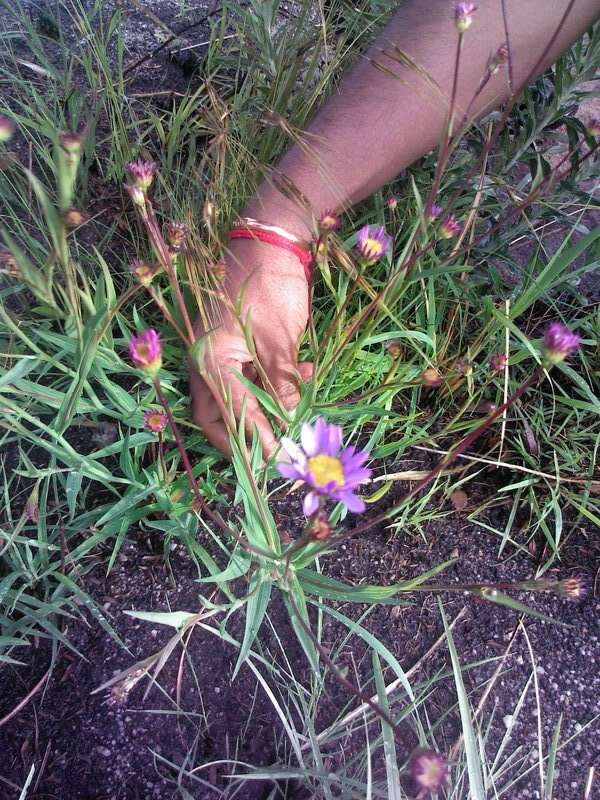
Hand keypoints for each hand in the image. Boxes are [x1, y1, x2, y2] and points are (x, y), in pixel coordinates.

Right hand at [191, 237, 312, 457]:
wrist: (270, 242)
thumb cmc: (270, 286)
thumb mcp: (279, 339)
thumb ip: (281, 383)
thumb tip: (288, 422)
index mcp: (209, 358)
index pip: (230, 410)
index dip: (254, 436)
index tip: (276, 457)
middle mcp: (206, 362)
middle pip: (215, 415)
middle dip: (241, 437)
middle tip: (270, 454)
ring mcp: (217, 356)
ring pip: (233, 400)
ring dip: (264, 410)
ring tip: (299, 402)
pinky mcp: (234, 350)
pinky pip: (247, 380)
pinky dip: (271, 386)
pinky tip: (301, 372)